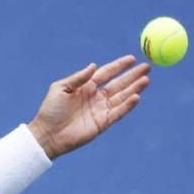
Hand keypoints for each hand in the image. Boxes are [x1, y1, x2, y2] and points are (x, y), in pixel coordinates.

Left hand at [27, 55, 150, 159]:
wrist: (47, 135)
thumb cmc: (50, 110)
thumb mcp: (61, 88)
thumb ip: (78, 78)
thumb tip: (94, 66)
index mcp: (86, 87)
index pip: (106, 73)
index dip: (119, 66)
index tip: (132, 59)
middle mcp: (95, 97)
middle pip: (118, 84)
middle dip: (132, 76)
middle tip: (146, 67)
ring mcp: (100, 110)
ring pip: (121, 97)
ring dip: (134, 89)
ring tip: (146, 80)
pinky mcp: (102, 123)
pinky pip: (118, 113)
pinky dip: (127, 105)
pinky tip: (136, 97)